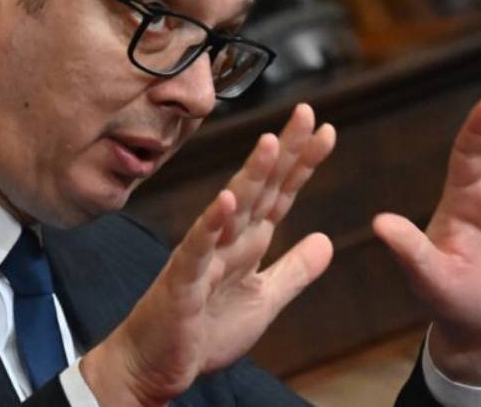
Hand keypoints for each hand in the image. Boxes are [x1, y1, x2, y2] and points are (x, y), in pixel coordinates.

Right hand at [81, 103, 335, 405]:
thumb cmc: (203, 331)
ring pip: (232, 208)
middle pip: (261, 188)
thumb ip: (294, 271)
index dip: (302, 164)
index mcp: (247, 242)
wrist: (153, 366)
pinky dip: (212, 224)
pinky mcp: (183, 280)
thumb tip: (326, 240)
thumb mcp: (264, 300)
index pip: (280, 194)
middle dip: (285, 152)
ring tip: (272, 143)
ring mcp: (203, 255)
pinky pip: (198, 249)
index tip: (326, 131)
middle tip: (308, 113)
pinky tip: (225, 201)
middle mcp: (227, 239)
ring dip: (252, 175)